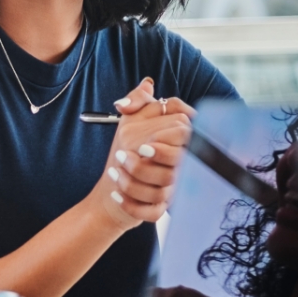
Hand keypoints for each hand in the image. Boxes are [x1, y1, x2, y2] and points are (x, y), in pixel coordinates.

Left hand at [97, 79, 192, 228]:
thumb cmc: (129, 147)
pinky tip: (117, 195)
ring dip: (132, 183)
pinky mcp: (161, 209)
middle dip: (145, 164)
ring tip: (115, 173)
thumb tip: (147, 85)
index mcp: (178, 143)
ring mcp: (173, 190)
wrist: (114, 186)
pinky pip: (152, 212)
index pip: (183, 138)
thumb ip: (140, 100)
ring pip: (162, 190)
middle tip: (122, 157)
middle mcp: (180, 167)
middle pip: (174, 167)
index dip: (165, 143)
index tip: (143, 145)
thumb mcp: (133, 119)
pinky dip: (131, 205)